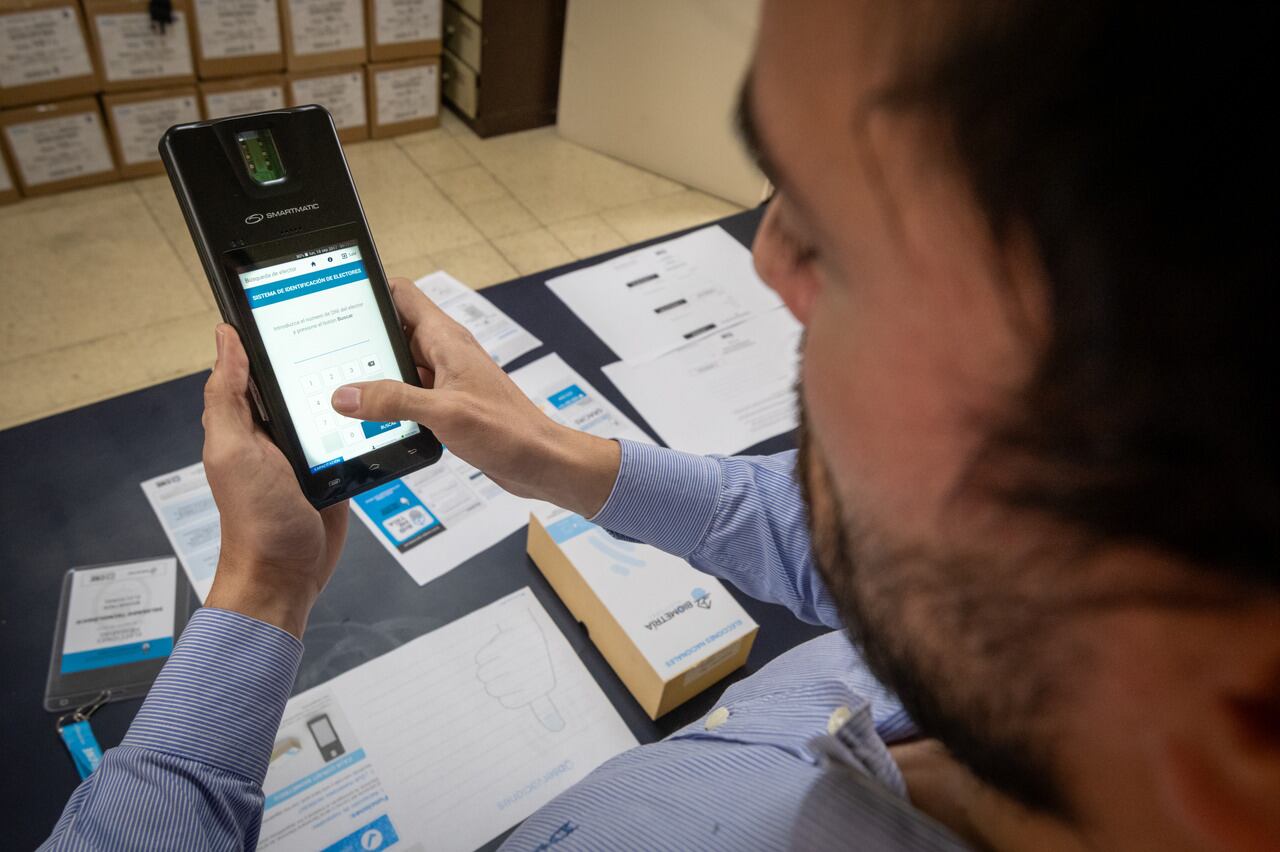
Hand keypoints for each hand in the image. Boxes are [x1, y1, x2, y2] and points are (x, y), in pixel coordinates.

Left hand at [202, 324, 347, 636]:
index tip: (294, 302)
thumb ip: (228, 396)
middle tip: (349, 325)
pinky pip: (350, 434)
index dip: (269, 334)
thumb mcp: (233, 450)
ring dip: (346, 389)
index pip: (254, 363)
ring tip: (373, 358)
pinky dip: (364, 423)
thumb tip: (226, 338)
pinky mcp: (334, 467)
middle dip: (319, 357)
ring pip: (328, 404)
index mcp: (246, 419)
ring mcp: (306, 449)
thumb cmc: (253, 519)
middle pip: (298, 379)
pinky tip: (381, 407)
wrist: (285, 574)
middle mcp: (274, 430)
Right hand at [330, 278, 620, 517]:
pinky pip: (410, 395)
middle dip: (362, 342)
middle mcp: (445, 354)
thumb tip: (345, 394)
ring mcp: (447, 380)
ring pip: (400, 367)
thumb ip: (393, 401)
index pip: (402, 295)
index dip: (369, 291)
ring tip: (339, 390)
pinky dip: (390, 404)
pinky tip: (370, 421)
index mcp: (446, 340)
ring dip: (374, 378)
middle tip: (325, 356)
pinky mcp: (448, 405)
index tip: (336, 300)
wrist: (541, 462)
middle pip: (393, 333)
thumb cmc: (508, 431)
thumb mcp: (444, 413)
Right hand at [475, 609, 564, 731]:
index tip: (511, 683)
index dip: (505, 693)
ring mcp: (516, 655)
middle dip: (494, 681)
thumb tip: (556, 727)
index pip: (508, 701)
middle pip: (493, 689)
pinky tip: (494, 651)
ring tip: (498, 662)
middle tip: (500, 671)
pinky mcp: (504, 640)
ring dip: (486, 670)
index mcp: (540, 685)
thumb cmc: (536, 661)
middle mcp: (528, 671)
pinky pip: (481, 658)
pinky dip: (483, 656)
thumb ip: (546, 707)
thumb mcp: (544, 683)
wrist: (532, 629)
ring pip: (484, 675)